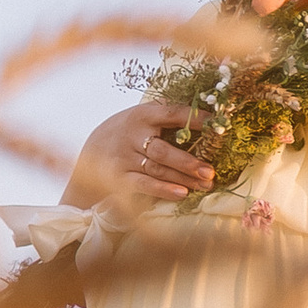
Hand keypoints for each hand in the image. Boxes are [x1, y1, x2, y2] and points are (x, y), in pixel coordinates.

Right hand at [65, 97, 212, 215]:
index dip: (195, 119)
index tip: (218, 125)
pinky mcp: (119, 178)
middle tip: (211, 171)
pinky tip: (182, 193)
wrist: (89, 157)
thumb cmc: (126, 135)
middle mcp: (132, 136)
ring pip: (157, 169)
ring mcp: (124, 158)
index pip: (171, 113)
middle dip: (188, 162)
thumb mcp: (139, 118)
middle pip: (163, 150)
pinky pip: (144, 185)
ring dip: (183, 178)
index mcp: (142, 115)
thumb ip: (164, 118)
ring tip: (206, 185)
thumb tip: (206, 118)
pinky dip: (164, 189)